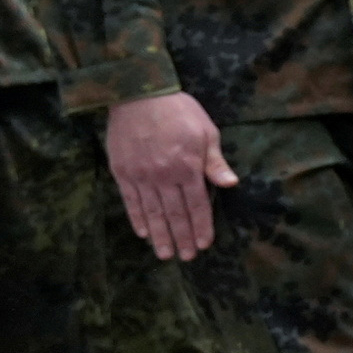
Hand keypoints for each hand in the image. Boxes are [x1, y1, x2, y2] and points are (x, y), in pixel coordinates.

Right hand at [106, 91, 238, 262]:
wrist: (137, 94)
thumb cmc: (178, 110)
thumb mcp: (206, 131)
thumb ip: (215, 162)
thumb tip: (231, 184)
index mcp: (187, 166)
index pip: (197, 204)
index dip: (201, 226)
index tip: (204, 245)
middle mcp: (163, 175)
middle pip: (175, 214)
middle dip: (182, 238)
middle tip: (186, 258)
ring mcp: (140, 175)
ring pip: (152, 212)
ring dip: (160, 235)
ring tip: (165, 254)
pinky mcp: (122, 171)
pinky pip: (130, 201)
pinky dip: (137, 219)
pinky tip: (143, 233)